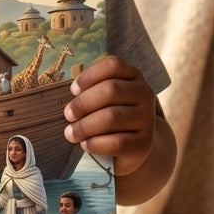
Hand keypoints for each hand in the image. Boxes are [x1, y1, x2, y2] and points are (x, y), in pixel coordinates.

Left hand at [64, 55, 156, 180]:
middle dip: (84, 103)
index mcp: (133, 76)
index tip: (73, 90)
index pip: (114, 65)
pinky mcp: (145, 143)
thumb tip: (66, 93)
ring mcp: (147, 119)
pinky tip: (85, 145)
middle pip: (111, 90)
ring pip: (112, 117)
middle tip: (68, 114)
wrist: (132, 148)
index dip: (90, 75)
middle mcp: (144, 94)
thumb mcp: (103, 98)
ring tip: (70, 133)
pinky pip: (118, 142)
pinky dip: (96, 143)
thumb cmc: (109, 116)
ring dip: (85, 126)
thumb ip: (90, 90)